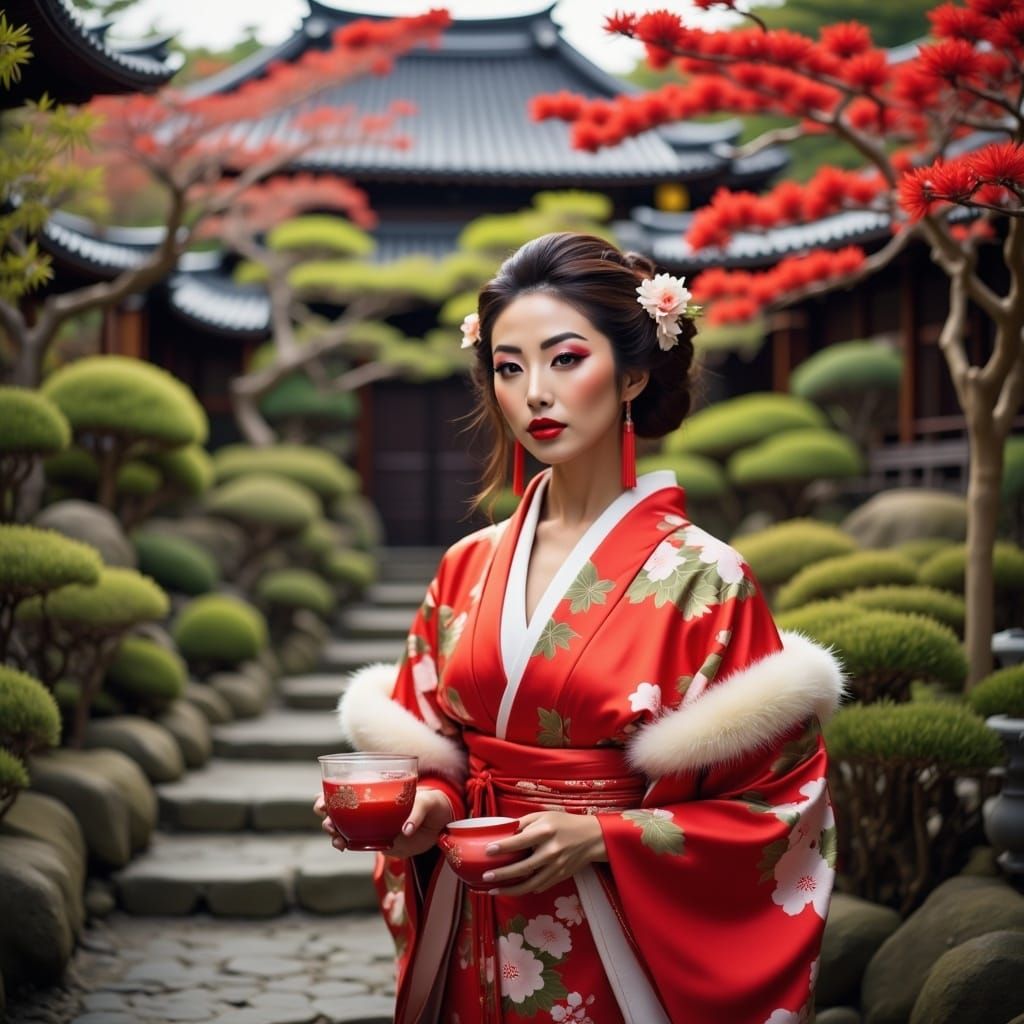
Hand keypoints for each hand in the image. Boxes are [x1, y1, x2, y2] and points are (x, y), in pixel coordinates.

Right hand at [313, 787, 454, 856]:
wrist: (441, 824)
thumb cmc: (432, 803)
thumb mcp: (428, 801)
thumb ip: (417, 812)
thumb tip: (405, 830)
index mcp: (376, 789)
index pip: (346, 787)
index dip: (328, 793)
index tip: (322, 801)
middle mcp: (369, 806)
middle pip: (339, 809)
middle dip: (327, 816)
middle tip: (329, 823)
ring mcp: (372, 825)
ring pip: (344, 828)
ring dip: (335, 833)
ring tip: (337, 840)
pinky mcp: (378, 842)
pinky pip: (358, 844)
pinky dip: (347, 845)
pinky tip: (344, 847)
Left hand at [480, 811, 606, 895]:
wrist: (591, 838)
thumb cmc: (564, 823)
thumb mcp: (544, 816)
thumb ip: (524, 823)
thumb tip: (503, 830)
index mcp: (546, 832)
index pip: (520, 841)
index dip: (503, 847)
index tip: (487, 851)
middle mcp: (551, 851)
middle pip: (523, 867)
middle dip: (502, 874)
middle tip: (485, 877)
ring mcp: (556, 867)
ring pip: (530, 884)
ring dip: (510, 889)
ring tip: (494, 890)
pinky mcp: (559, 877)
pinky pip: (539, 887)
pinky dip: (525, 890)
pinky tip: (512, 889)